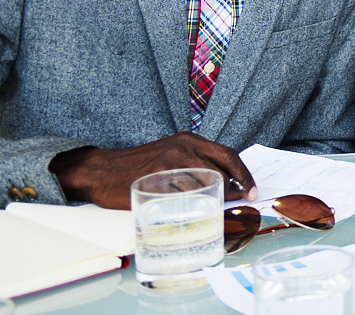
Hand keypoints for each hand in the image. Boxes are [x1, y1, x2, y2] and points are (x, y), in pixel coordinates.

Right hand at [50, 134, 254, 207]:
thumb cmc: (139, 165)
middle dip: (234, 189)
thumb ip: (194, 162)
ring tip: (219, 212)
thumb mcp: (170, 153)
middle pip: (219, 171)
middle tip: (240, 204)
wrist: (102, 169)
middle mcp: (183, 148)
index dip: (244, 173)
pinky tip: (195, 215)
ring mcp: (169, 164)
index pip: (227, 155)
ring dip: (213, 201)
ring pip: (202, 185)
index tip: (252, 188)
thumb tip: (222, 183)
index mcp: (190, 140)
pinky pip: (180, 197)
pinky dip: (192, 208)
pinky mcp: (155, 181)